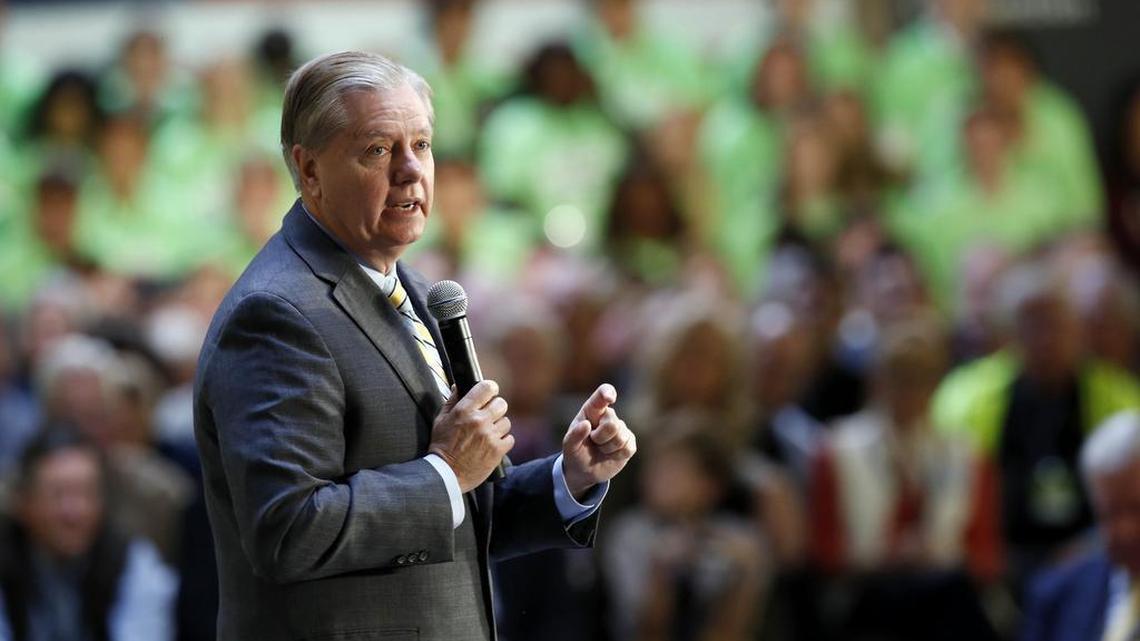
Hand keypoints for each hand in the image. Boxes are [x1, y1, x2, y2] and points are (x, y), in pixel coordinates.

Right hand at [429, 380, 512, 492]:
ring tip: (488, 434)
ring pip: (506, 422)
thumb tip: (459, 386)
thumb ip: (452, 401)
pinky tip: (492, 444)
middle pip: (501, 403)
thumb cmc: (442, 446)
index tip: (490, 393)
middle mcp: (479, 421)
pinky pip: (510, 438)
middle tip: (489, 416)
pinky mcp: (497, 450)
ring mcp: (490, 436)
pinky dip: (503, 441)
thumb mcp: (441, 420)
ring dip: (499, 427)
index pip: (487, 387)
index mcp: (464, 410)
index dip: (490, 388)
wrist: (446, 474)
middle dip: (495, 408)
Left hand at [561, 383, 635, 499]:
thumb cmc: (575, 452)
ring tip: (600, 448)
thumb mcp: (569, 446)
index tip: (609, 399)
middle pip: (612, 423)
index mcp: (592, 410)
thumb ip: (574, 435)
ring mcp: (621, 428)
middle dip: (600, 438)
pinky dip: (616, 456)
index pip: (602, 394)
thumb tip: (586, 424)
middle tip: (593, 441)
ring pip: (620, 438)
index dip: (607, 393)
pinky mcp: (629, 442)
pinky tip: (610, 455)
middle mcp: (608, 416)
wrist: (584, 470)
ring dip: (607, 448)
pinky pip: (627, 448)